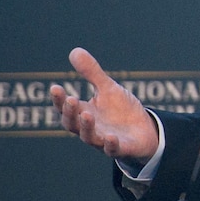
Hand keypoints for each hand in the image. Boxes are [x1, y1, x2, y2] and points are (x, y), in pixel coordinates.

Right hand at [50, 47, 159, 164]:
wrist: (144, 131)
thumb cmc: (121, 111)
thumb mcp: (107, 89)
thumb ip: (92, 73)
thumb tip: (74, 51)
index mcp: (84, 113)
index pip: (67, 107)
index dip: (59, 99)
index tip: (55, 87)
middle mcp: (90, 129)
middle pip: (73, 124)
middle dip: (70, 113)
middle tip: (71, 99)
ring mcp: (104, 140)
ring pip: (90, 137)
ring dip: (87, 127)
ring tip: (87, 114)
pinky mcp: (121, 148)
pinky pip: (113, 149)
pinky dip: (110, 144)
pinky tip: (110, 136)